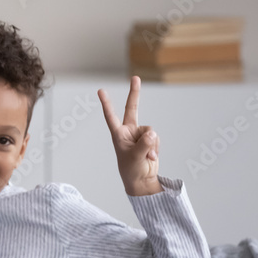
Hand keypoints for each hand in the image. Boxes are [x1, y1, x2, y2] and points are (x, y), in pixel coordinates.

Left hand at [98, 76, 162, 195]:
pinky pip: (156, 137)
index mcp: (118, 134)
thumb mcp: (135, 157)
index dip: (106, 103)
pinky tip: (151, 157)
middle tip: (135, 77)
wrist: (142, 179)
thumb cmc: (132, 170)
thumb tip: (152, 132)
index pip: (111, 116)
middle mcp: (128, 131)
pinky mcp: (150, 139)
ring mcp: (140, 135)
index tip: (100, 90)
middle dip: (134, 93)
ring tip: (146, 156)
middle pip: (132, 109)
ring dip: (151, 144)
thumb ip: (144, 144)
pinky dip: (156, 147)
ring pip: (150, 130)